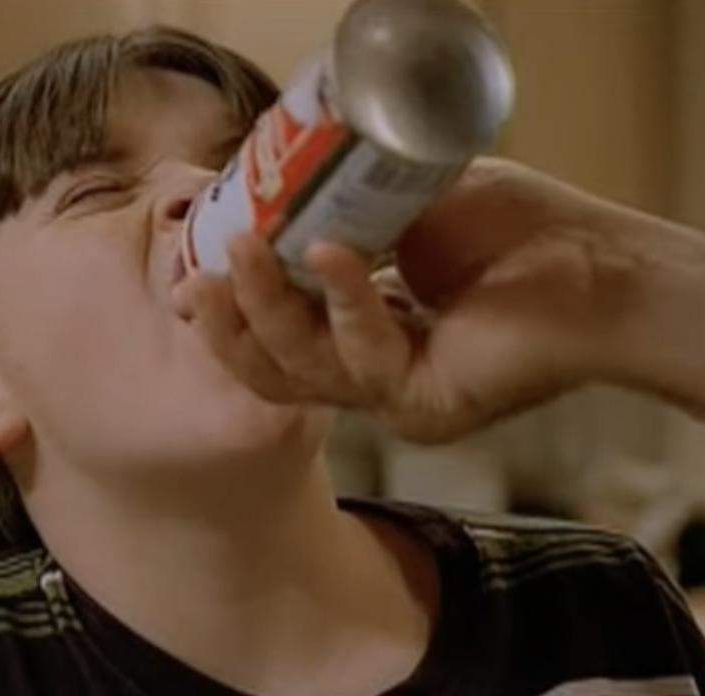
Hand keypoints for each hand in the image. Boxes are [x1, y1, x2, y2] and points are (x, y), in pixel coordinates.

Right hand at [172, 157, 624, 443]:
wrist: (594, 265)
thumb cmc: (512, 233)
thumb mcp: (404, 209)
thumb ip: (339, 217)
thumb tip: (272, 201)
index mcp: (357, 330)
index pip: (275, 338)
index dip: (229, 315)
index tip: (190, 276)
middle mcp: (367, 371)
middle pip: (273, 370)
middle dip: (228, 326)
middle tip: (198, 279)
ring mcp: (392, 395)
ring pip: (302, 372)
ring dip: (266, 310)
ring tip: (243, 251)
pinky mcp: (422, 404)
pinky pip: (365, 358)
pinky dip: (347, 300)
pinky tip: (333, 251)